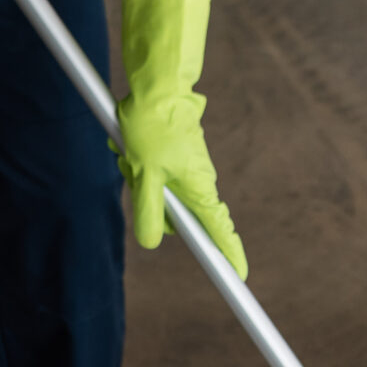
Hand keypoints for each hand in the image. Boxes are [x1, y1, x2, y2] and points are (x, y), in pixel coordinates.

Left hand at [114, 0, 246, 279]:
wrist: (156, 86)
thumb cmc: (153, 127)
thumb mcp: (144, 174)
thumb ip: (149, 211)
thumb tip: (152, 243)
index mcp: (199, 190)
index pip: (219, 232)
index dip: (228, 256)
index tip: (239, 279)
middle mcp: (196, 183)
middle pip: (174, 217)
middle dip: (148, 205)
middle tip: (134, 174)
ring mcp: (184, 170)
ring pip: (155, 194)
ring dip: (136, 178)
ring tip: (130, 153)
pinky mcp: (171, 158)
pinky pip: (149, 175)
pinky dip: (135, 165)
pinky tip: (127, 146)